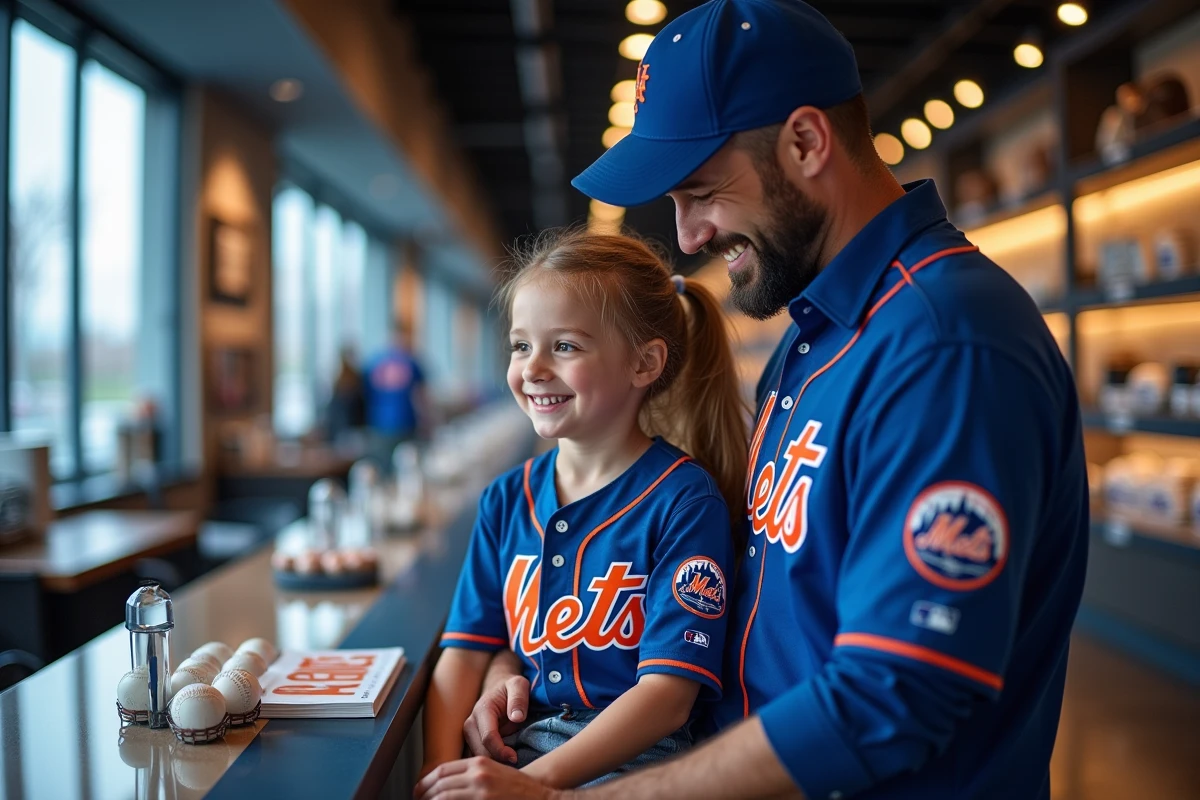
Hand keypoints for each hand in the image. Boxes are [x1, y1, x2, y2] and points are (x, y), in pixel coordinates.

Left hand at [414, 757, 559, 799]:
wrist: (541, 797)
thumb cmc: (518, 788)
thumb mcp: (494, 772)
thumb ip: (472, 775)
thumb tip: (447, 787)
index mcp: (479, 763)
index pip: (442, 770)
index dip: (426, 782)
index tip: (419, 790)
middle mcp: (478, 775)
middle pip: (439, 784)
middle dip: (423, 794)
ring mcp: (481, 792)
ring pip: (443, 797)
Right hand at [464, 674, 529, 762]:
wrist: (498, 687)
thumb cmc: (510, 687)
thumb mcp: (519, 685)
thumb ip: (519, 699)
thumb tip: (516, 717)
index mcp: (482, 711)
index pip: (488, 738)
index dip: (500, 751)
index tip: (514, 757)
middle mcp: (470, 724)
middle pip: (480, 751)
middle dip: (497, 760)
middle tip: (515, 764)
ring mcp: (469, 734)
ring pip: (477, 756)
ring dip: (492, 763)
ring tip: (509, 764)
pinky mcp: (471, 741)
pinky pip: (478, 756)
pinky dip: (489, 762)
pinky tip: (502, 763)